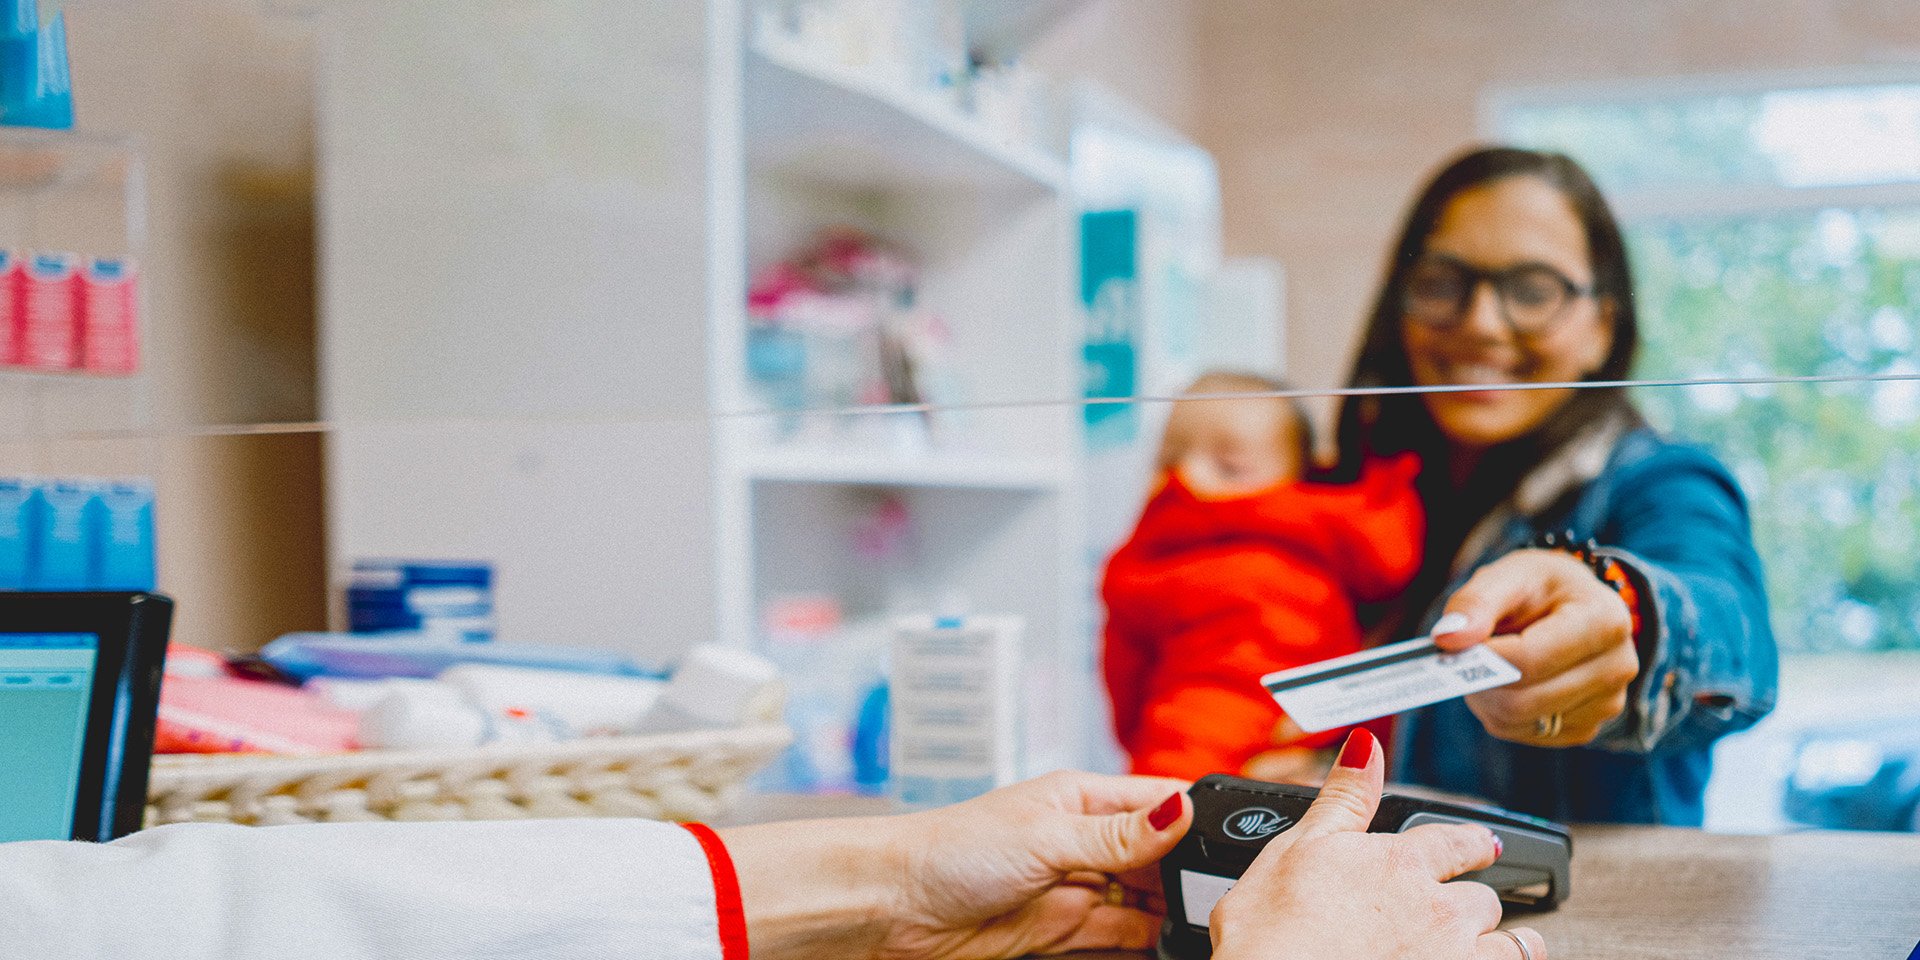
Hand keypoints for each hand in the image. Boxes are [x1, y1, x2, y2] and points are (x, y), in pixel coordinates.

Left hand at [722, 771, 1190, 959]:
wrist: (891, 904)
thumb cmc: (951, 849)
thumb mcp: (1047, 836)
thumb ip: (1119, 837)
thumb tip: (1183, 814)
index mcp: (1084, 799)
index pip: (1161, 802)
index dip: (1200, 819)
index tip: (1244, 838)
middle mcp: (1085, 840)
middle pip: (1161, 858)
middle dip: (1190, 876)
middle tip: (1227, 897)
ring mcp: (1075, 887)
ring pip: (1145, 902)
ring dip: (1171, 914)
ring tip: (1206, 925)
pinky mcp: (1061, 931)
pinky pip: (1119, 937)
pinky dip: (1145, 943)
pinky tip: (1169, 945)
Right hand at [1210, 730, 1546, 959]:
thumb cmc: (1274, 930)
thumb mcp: (1296, 847)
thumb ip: (1344, 797)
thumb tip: (1366, 744)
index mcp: (1400, 862)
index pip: (1456, 840)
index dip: (1470, 842)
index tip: (1479, 845)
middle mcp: (1438, 908)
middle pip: (1483, 897)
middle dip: (1472, 899)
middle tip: (1463, 905)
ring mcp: (1453, 955)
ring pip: (1509, 942)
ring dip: (1506, 940)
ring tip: (1497, 942)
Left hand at [1433, 548, 1638, 745]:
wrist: (1573, 605)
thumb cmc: (1540, 588)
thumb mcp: (1508, 575)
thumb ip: (1475, 603)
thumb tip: (1448, 638)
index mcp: (1604, 620)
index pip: (1530, 659)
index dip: (1482, 657)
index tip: (1451, 645)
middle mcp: (1618, 666)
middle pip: (1524, 699)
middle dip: (1480, 680)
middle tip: (1462, 656)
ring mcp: (1607, 703)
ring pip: (1520, 721)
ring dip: (1487, 698)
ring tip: (1487, 664)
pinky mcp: (1588, 727)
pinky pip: (1526, 733)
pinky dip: (1502, 713)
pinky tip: (1507, 683)